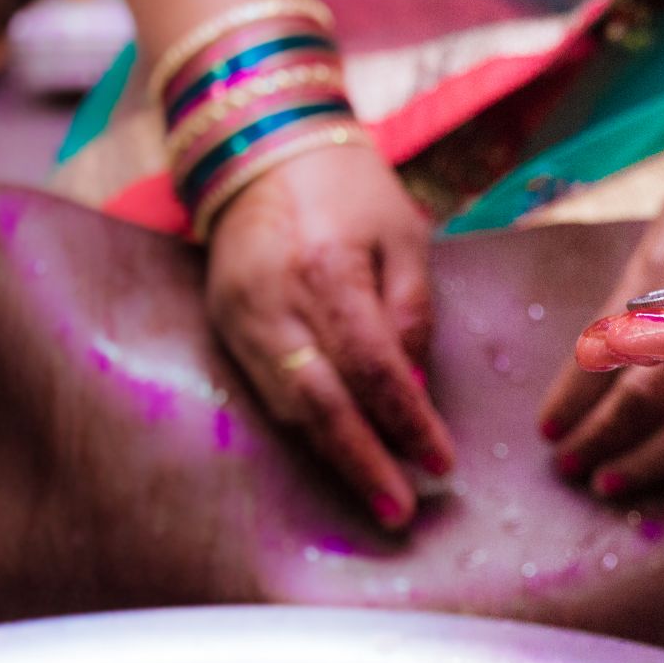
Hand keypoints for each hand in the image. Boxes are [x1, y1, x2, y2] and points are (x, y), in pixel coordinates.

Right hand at [206, 146, 453, 528]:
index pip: (374, 370)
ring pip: (288, 407)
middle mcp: (274, 303)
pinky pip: (267, 392)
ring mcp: (239, 318)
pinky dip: (305, 428)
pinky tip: (337, 454)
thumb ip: (411, 314)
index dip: (407, 423)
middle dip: (364, 464)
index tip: (441, 464)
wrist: (264, 150)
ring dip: (334, 456)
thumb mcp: (404, 238)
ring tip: (377, 497)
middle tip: (401, 512)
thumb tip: (414, 395)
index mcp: (327, 273)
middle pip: (321, 404)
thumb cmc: (350, 192)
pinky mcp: (223, 326)